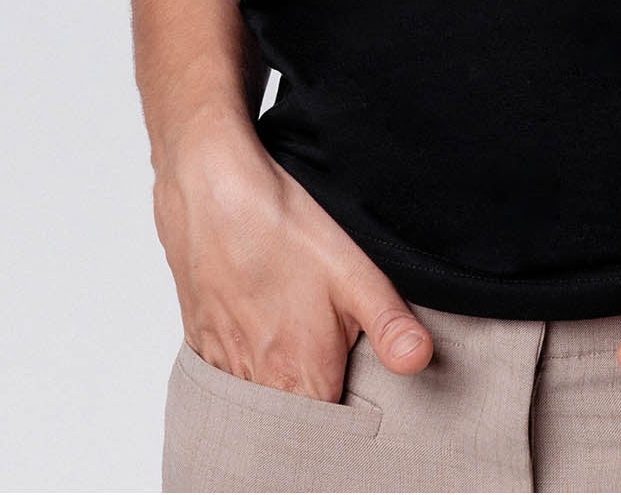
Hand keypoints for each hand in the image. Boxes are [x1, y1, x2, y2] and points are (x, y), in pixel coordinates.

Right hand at [153, 119, 434, 402]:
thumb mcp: (353, 270)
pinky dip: (248, 361)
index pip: (328, 431)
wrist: (210, 189)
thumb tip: (419, 361)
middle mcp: (256, 381)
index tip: (358, 388)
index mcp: (300, 375)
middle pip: (292, 416)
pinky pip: (228, 371)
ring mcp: (223, 361)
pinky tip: (262, 325)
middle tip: (333, 359)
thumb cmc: (282, 226)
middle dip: (314, 402)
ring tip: (298, 339)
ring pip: (258, 394)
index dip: (348, 415)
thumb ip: (389, 324)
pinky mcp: (201, 339)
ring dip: (280, 381)